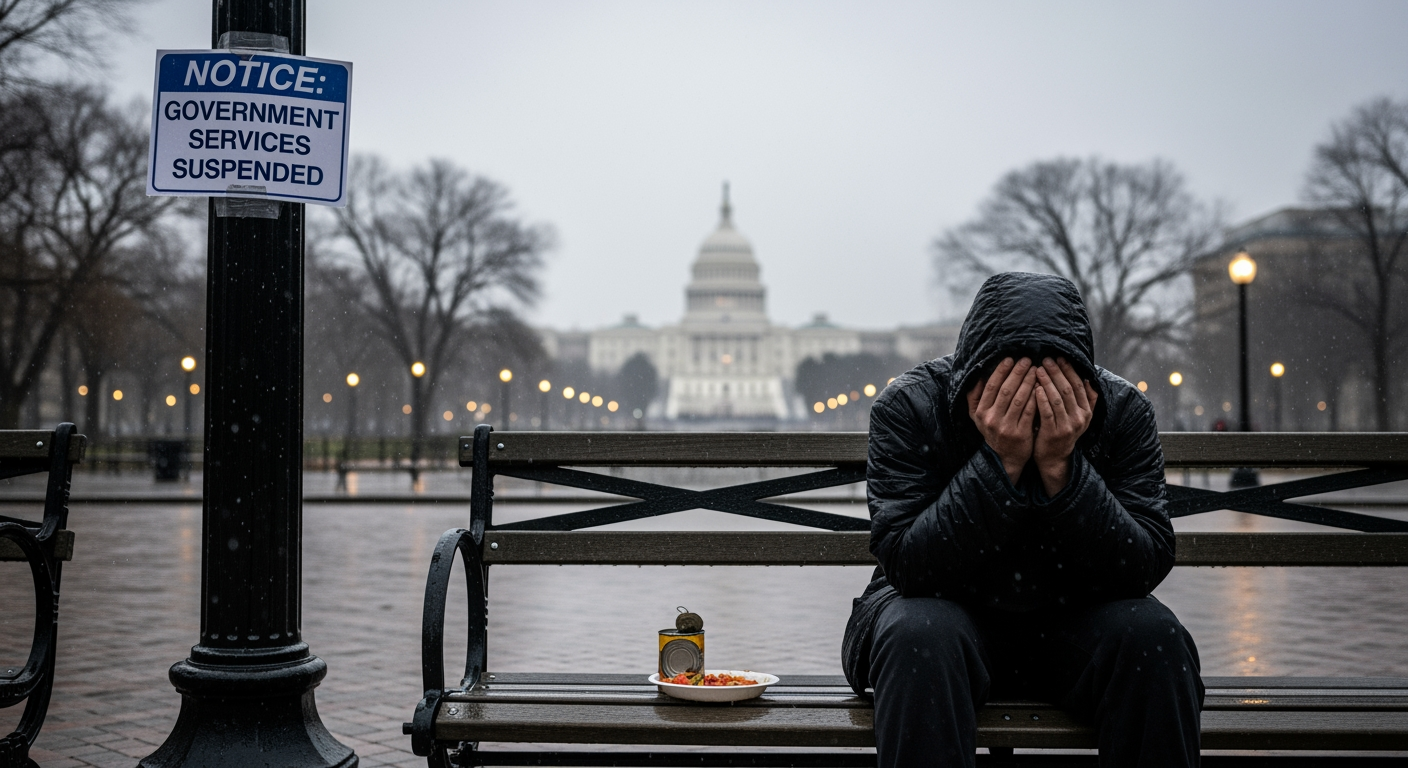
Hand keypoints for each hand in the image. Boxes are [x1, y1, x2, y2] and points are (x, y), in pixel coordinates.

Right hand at [967, 357, 1037, 483]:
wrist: (1004, 458)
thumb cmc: (993, 431)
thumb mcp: (977, 417)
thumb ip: (975, 397)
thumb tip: (978, 375)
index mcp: (980, 412)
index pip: (991, 386)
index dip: (1001, 371)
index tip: (1010, 358)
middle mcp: (991, 419)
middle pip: (1006, 390)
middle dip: (1017, 373)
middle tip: (1027, 360)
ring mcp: (1006, 427)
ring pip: (1019, 399)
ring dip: (1029, 382)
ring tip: (1036, 370)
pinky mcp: (1020, 433)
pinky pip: (1030, 411)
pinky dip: (1036, 397)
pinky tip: (1042, 387)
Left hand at [1033, 357, 1097, 495]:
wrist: (1053, 457)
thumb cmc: (1061, 430)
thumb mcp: (1077, 416)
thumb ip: (1085, 399)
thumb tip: (1088, 379)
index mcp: (1087, 411)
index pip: (1078, 385)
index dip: (1069, 370)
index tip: (1058, 358)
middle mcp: (1080, 418)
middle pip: (1068, 389)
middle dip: (1057, 372)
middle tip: (1046, 359)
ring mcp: (1067, 426)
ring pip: (1058, 399)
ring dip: (1047, 382)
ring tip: (1038, 370)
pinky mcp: (1053, 433)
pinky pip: (1047, 412)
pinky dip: (1042, 399)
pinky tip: (1035, 388)